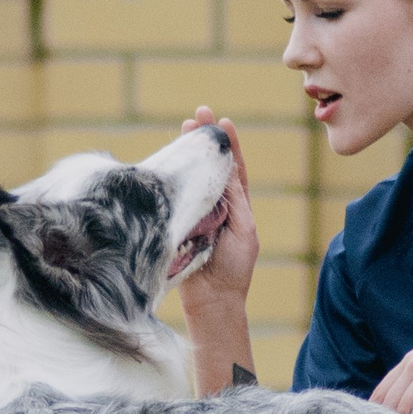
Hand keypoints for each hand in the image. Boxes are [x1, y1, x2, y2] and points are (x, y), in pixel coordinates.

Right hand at [176, 106, 258, 313]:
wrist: (212, 300)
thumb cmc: (234, 268)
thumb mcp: (243, 230)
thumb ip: (235, 200)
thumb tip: (228, 168)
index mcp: (237, 206)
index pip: (234, 169)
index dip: (230, 145)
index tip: (223, 121)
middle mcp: (215, 204)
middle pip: (210, 166)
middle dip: (205, 140)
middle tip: (199, 113)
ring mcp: (196, 212)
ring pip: (192, 176)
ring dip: (189, 152)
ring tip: (185, 127)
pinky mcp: (178, 221)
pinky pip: (175, 195)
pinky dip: (173, 177)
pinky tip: (169, 158)